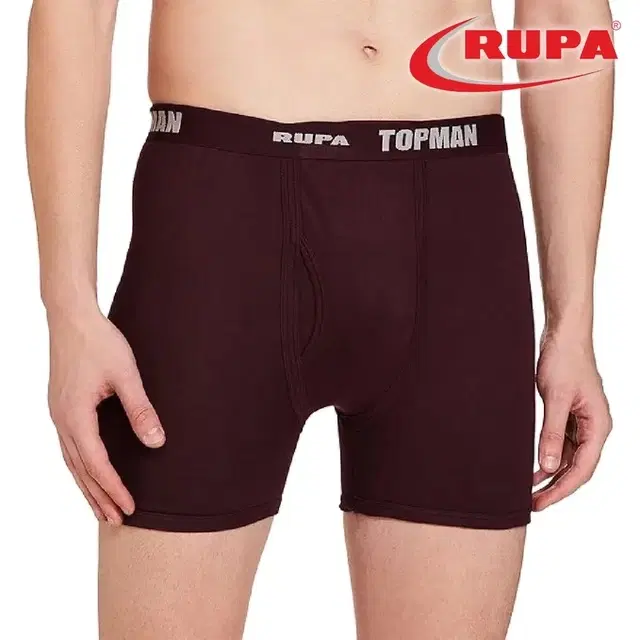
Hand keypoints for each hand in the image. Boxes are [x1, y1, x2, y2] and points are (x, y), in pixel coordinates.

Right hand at [47, 305, 164, 524]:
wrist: (72, 318)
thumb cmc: (100, 342)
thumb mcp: (126, 375)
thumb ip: (140, 410)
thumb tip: (156, 442)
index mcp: (75, 416)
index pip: (97, 463)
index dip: (114, 488)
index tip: (131, 507)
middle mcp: (61, 420)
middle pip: (80, 469)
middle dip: (99, 496)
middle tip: (117, 520)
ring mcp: (57, 414)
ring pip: (72, 461)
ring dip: (87, 486)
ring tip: (101, 508)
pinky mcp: (60, 407)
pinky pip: (68, 447)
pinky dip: (80, 466)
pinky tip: (88, 472)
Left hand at [533, 331, 611, 510]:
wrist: (563, 336)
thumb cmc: (564, 361)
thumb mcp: (554, 399)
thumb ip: (551, 433)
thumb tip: (548, 466)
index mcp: (598, 426)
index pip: (583, 468)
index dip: (561, 489)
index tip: (541, 502)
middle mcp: (594, 427)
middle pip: (577, 467)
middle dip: (555, 487)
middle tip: (532, 504)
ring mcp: (583, 422)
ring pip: (569, 458)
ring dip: (550, 473)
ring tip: (529, 490)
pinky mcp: (570, 415)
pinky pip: (562, 443)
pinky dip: (548, 456)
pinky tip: (533, 466)